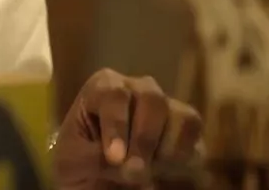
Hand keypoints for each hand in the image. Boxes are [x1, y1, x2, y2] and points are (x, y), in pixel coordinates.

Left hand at [53, 69, 202, 188]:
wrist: (94, 181)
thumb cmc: (78, 164)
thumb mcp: (73, 162)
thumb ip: (95, 157)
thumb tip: (128, 163)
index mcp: (103, 88)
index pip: (115, 95)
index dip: (117, 126)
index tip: (115, 158)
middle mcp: (138, 89)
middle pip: (153, 99)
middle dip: (145, 139)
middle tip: (134, 171)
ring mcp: (165, 107)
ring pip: (182, 116)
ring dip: (168, 148)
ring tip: (150, 171)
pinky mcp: (184, 131)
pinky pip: (196, 138)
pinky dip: (185, 157)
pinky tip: (165, 171)